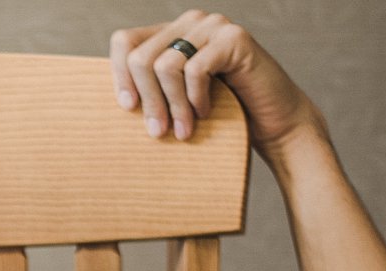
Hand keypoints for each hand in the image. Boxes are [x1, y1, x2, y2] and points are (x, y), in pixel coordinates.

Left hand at [109, 11, 325, 153]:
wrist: (274, 124)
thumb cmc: (223, 117)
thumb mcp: (176, 102)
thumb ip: (150, 92)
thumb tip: (111, 104)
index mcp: (171, 32)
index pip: (124, 41)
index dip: (118, 75)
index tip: (127, 109)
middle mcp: (190, 22)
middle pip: (141, 57)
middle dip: (147, 101)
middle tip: (157, 134)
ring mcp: (213, 26)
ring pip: (165, 65)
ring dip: (172, 106)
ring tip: (182, 132)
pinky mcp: (235, 38)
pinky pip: (195, 69)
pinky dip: (196, 98)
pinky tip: (206, 113)